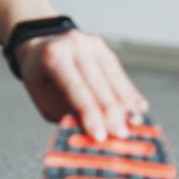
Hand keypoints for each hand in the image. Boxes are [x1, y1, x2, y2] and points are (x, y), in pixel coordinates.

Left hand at [15, 29, 148, 140]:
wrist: (40, 49)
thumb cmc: (43, 80)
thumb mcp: (45, 100)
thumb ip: (67, 114)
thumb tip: (92, 133)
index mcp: (53, 57)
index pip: (76, 88)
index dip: (90, 113)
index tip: (101, 135)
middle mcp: (74, 45)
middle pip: (98, 83)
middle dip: (111, 112)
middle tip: (122, 135)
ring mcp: (91, 44)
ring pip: (112, 77)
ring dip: (126, 103)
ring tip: (136, 123)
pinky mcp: (103, 48)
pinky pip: (118, 72)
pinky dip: (129, 92)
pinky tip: (139, 107)